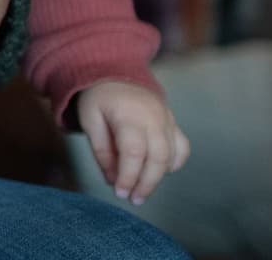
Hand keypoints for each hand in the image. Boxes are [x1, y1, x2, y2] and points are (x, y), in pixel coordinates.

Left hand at [76, 81, 189, 204]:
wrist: (115, 71)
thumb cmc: (99, 98)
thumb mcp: (90, 120)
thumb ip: (102, 151)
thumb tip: (113, 180)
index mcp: (129, 114)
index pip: (134, 152)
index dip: (129, 177)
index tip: (120, 192)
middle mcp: (154, 116)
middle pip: (158, 158)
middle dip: (146, 184)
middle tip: (133, 200)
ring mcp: (167, 118)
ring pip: (172, 155)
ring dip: (158, 178)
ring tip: (141, 191)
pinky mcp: (173, 122)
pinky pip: (181, 147)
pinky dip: (173, 164)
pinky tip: (157, 172)